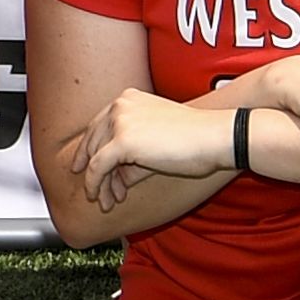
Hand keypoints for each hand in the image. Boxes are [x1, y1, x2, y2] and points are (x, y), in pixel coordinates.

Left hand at [68, 88, 231, 213]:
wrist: (214, 137)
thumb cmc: (195, 139)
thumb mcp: (156, 142)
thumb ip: (131, 157)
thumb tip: (114, 180)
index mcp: (129, 98)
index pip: (99, 125)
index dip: (90, 149)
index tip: (85, 167)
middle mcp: (121, 105)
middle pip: (93, 141)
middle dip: (94, 170)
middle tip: (98, 193)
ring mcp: (120, 120)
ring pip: (94, 156)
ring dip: (96, 183)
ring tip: (104, 201)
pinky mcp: (122, 141)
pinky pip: (98, 168)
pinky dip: (96, 185)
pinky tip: (102, 198)